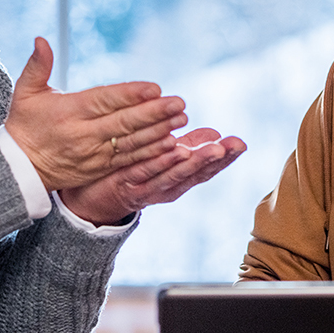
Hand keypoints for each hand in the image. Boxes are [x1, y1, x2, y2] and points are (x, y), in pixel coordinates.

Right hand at [5, 37, 189, 190]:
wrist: (20, 169)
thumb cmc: (24, 124)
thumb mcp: (25, 93)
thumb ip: (37, 65)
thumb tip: (41, 39)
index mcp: (69, 112)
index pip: (104, 101)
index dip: (130, 95)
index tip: (154, 88)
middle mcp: (84, 135)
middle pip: (124, 123)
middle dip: (154, 113)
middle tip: (178, 103)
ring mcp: (94, 155)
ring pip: (131, 143)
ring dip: (159, 132)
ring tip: (181, 120)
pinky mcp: (100, 169)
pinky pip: (129, 161)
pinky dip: (151, 153)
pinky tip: (170, 144)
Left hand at [58, 127, 246, 225]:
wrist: (93, 199)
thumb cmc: (131, 174)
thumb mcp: (162, 159)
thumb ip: (186, 146)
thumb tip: (214, 133)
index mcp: (177, 180)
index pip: (206, 168)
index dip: (225, 158)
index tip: (241, 144)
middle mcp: (167, 188)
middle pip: (195, 174)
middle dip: (216, 159)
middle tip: (233, 146)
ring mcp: (148, 189)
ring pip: (175, 175)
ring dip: (194, 162)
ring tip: (212, 150)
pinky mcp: (128, 186)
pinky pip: (147, 173)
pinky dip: (162, 162)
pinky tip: (175, 150)